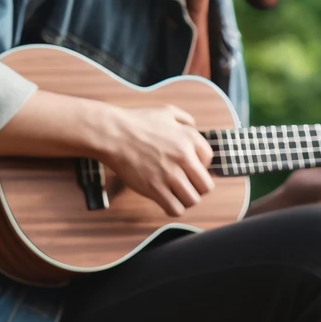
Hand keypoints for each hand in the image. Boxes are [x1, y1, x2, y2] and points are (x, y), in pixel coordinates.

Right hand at [95, 104, 213, 216]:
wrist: (112, 134)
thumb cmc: (136, 122)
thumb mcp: (166, 112)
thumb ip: (185, 119)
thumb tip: (195, 126)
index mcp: (188, 138)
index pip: (208, 160)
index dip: (199, 165)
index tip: (187, 167)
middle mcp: (183, 157)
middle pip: (206, 186)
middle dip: (197, 188)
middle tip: (185, 185)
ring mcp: (170, 174)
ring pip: (192, 200)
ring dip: (185, 200)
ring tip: (175, 194)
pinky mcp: (155, 189)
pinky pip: (176, 209)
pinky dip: (173, 208)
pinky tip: (166, 201)